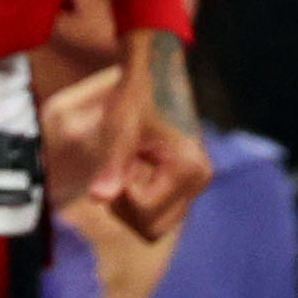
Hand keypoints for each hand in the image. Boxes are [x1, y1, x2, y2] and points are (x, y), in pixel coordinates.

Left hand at [41, 70, 184, 297]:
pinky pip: (164, 209)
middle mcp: (199, 179)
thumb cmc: (136, 93)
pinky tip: (135, 169)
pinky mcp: (192, 178)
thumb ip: (111, 166)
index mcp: (186, 168)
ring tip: (123, 170)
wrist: (157, 67)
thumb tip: (98, 199)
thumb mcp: (119, 128)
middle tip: (114, 174)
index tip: (111, 168)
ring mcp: (198, 180)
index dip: (118, 198)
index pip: (144, 214)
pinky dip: (144, 199)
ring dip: (135, 207)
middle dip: (126, 210)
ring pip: (159, 224)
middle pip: (154, 229)